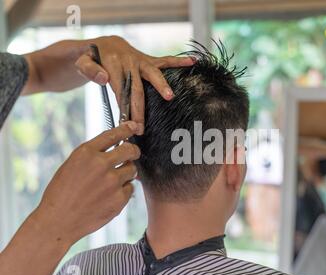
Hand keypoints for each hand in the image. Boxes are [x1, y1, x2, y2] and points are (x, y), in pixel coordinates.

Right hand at [33, 121, 140, 245]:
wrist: (58, 221)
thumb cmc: (62, 193)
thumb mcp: (72, 165)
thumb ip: (94, 155)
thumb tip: (118, 147)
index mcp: (86, 153)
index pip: (113, 134)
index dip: (126, 129)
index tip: (134, 127)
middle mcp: (101, 165)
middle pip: (130, 150)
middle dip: (133, 151)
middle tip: (132, 154)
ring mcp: (112, 182)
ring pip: (132, 170)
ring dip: (127, 173)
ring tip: (110, 183)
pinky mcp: (119, 199)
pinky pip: (130, 189)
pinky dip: (123, 191)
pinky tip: (108, 197)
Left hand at [75, 36, 194, 132]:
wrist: (102, 45)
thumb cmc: (90, 58)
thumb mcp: (81, 62)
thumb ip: (89, 70)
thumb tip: (104, 79)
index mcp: (113, 64)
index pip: (120, 90)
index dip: (123, 108)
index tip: (126, 126)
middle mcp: (129, 61)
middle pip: (137, 88)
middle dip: (139, 109)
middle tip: (141, 128)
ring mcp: (141, 60)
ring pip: (154, 73)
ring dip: (162, 85)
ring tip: (169, 96)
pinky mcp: (149, 60)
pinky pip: (165, 60)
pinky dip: (179, 61)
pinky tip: (193, 62)